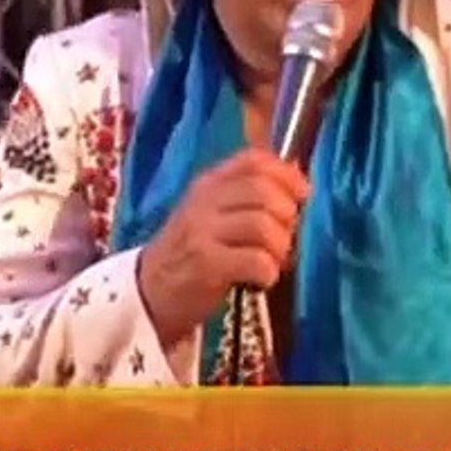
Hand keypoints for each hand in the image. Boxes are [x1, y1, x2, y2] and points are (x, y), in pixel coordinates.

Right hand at [136, 147, 308, 346]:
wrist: (149, 291)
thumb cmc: (190, 251)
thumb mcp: (212, 212)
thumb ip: (248, 195)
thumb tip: (296, 177)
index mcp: (209, 183)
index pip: (254, 160)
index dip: (286, 174)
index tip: (302, 195)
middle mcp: (204, 201)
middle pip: (263, 191)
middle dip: (287, 215)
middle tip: (283, 237)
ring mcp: (203, 232)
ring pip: (264, 226)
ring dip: (280, 248)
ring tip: (271, 261)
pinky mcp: (206, 265)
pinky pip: (257, 261)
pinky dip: (269, 272)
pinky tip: (259, 280)